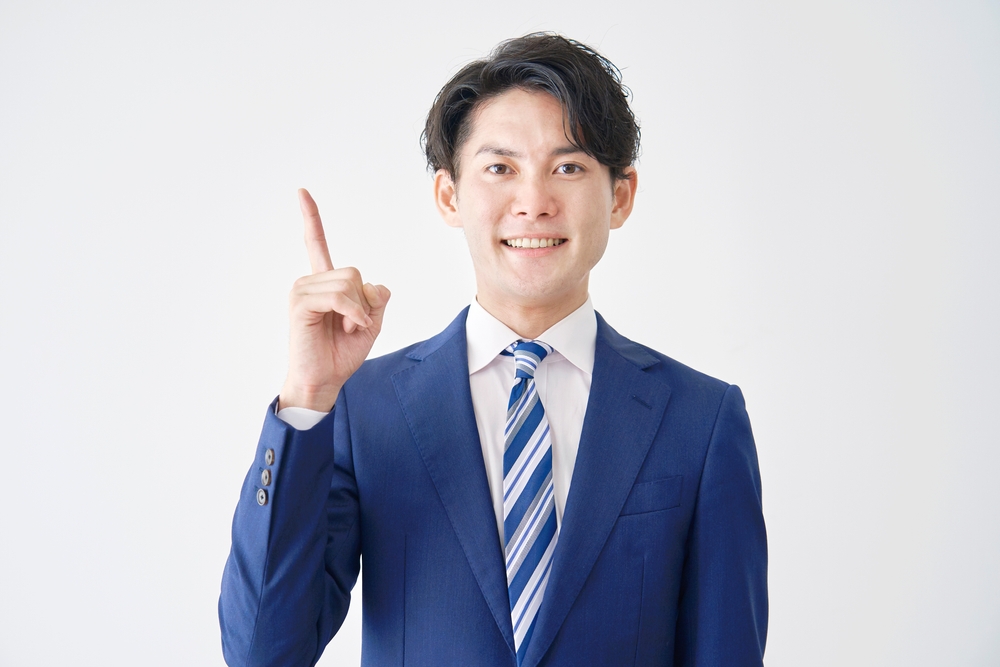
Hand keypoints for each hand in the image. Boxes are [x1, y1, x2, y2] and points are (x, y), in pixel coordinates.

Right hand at [278, 189, 389, 410]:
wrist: (324, 380)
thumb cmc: (342, 353)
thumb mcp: (371, 322)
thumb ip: (376, 298)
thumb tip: (372, 285)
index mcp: (323, 284)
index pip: (316, 244)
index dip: (311, 218)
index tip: (301, 192)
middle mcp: (310, 282)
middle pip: (354, 273)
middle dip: (363, 302)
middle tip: (351, 325)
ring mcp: (302, 291)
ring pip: (349, 283)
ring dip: (358, 311)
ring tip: (345, 329)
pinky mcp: (300, 303)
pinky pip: (339, 296)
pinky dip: (352, 313)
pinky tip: (346, 327)